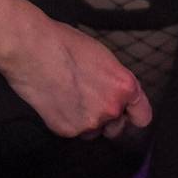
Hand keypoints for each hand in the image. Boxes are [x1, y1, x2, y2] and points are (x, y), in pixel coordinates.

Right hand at [0, 16, 151, 138]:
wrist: (34, 51)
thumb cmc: (67, 45)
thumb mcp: (104, 58)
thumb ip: (116, 81)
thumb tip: (116, 92)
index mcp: (125, 87)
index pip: (143, 116)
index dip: (134, 115)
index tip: (128, 114)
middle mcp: (111, 108)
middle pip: (117, 127)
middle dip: (108, 119)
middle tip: (91, 100)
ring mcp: (89, 122)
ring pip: (93, 131)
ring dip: (86, 121)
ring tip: (71, 97)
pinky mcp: (67, 130)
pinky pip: (73, 131)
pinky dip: (66, 121)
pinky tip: (57, 101)